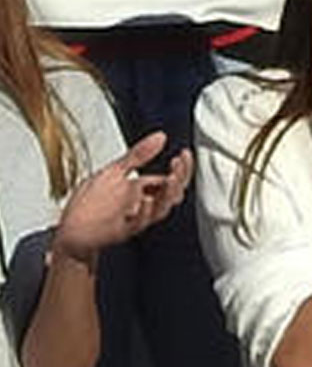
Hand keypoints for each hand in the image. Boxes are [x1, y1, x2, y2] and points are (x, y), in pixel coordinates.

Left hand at [50, 131, 192, 266]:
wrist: (72, 229)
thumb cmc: (92, 202)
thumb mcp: (115, 170)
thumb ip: (139, 154)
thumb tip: (160, 136)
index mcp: (145, 189)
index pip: (173, 179)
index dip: (182, 167)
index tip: (183, 154)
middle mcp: (144, 204)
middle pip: (172, 193)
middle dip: (179, 178)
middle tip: (178, 165)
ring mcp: (135, 217)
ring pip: (161, 209)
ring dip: (167, 195)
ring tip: (170, 179)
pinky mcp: (122, 229)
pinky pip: (138, 223)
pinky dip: (144, 213)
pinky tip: (145, 201)